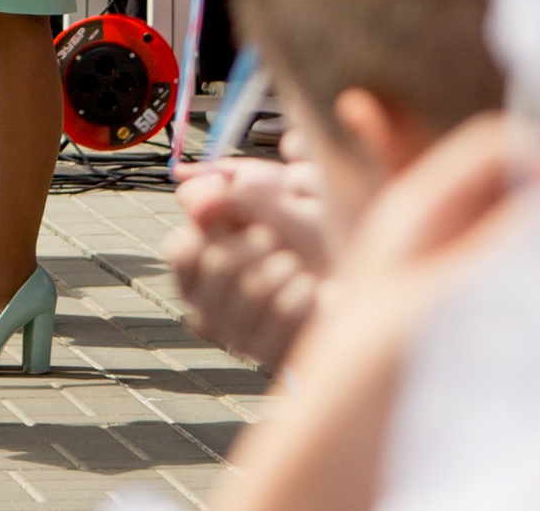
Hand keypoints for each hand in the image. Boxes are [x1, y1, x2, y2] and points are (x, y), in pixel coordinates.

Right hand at [164, 158, 330, 373]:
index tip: (240, 213)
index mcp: (197, 270)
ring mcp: (234, 336)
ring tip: (297, 268)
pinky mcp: (267, 354)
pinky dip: (305, 291)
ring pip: (252, 286)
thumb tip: (188, 185)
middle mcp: (206, 306)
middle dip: (257, 242)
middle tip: (275, 242)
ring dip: (285, 266)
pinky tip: (312, 294)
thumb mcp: (269, 197)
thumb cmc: (307, 234)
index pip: (181, 249)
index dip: (212, 226)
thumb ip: (227, 189)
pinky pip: (283, 309)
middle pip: (217, 263)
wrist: (358, 275)